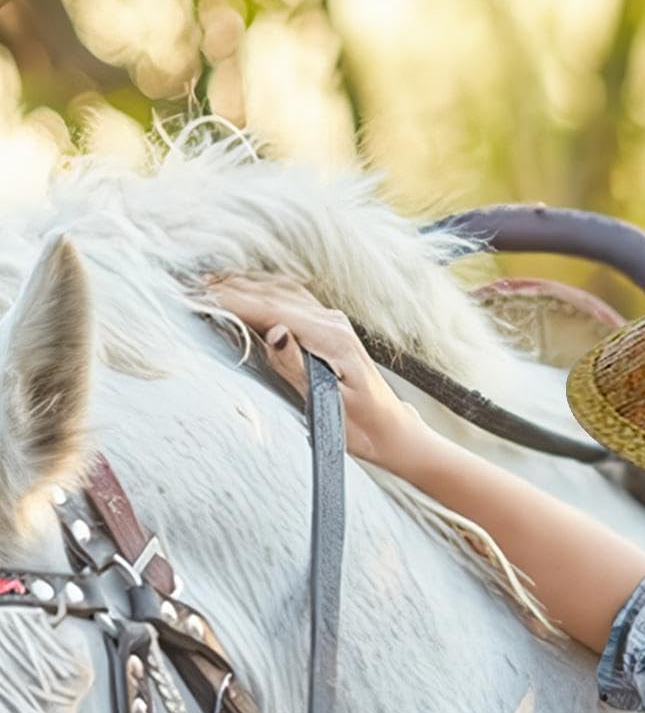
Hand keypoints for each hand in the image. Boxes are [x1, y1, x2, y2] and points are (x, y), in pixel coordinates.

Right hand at [198, 271, 432, 469]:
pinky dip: (259, 291)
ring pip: (278, 291)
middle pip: (272, 295)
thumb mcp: (328, 406)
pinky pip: (288, 298)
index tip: (198, 296)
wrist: (390, 429)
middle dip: (229, 289)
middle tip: (187, 286)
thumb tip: (275, 332)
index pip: (272, 311)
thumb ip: (298, 367)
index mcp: (332, 338)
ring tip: (204, 284)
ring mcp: (331, 320)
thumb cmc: (361, 426)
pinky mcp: (327, 325)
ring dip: (242, 286)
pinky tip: (238, 289)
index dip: (233, 302)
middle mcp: (332, 322)